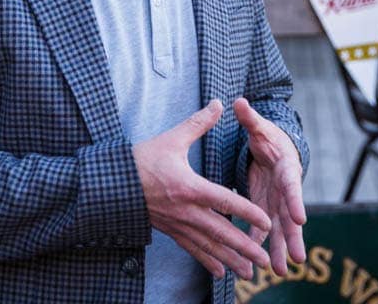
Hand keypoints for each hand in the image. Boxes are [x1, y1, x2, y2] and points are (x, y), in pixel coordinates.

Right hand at [132, 99, 271, 279]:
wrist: (111, 183)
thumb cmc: (141, 159)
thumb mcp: (171, 139)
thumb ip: (198, 123)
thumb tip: (218, 104)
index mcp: (190, 187)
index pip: (225, 201)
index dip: (247, 212)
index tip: (266, 222)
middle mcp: (186, 210)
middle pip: (221, 232)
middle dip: (245, 248)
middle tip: (265, 263)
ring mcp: (178, 223)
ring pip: (208, 246)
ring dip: (230, 260)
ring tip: (250, 274)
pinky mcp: (169, 230)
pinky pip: (191, 249)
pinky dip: (207, 261)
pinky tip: (220, 272)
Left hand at [233, 97, 306, 275]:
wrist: (275, 151)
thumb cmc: (269, 138)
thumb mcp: (260, 128)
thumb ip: (250, 119)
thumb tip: (239, 101)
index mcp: (287, 170)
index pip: (293, 186)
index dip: (296, 201)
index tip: (300, 217)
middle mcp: (285, 192)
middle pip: (291, 217)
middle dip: (293, 237)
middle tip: (297, 258)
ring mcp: (277, 204)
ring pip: (280, 230)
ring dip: (279, 249)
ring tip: (278, 270)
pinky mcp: (266, 210)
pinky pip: (264, 231)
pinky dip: (261, 245)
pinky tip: (255, 263)